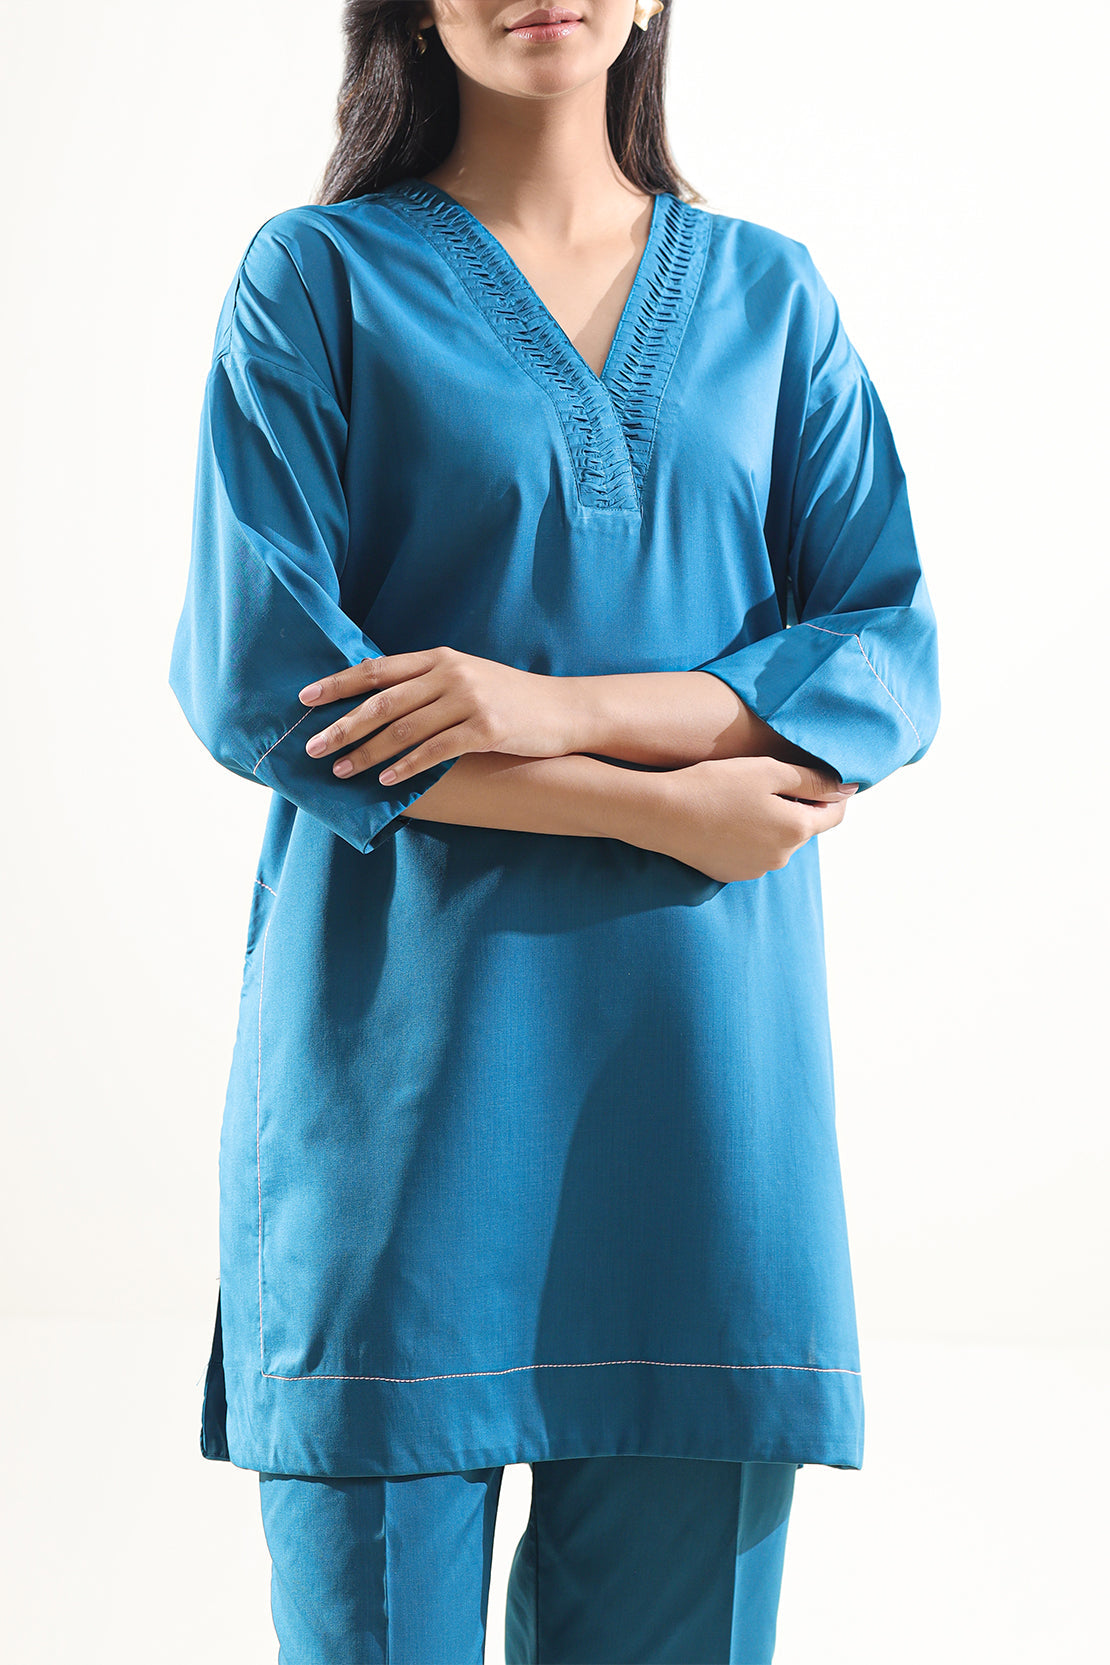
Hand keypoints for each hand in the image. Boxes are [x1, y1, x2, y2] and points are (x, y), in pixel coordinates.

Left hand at [297, 647, 585, 785]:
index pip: (377, 669)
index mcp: (440, 658)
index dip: (338, 684)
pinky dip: (407, 767)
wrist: (564, 710)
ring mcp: (469, 700)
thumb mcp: (467, 677)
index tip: (305, 699)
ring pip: (404, 730)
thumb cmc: (509, 698)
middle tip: (313, 748)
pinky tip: (387, 781)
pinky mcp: (486, 729)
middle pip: (383, 702)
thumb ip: (426, 683)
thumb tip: (375, 700)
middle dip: (342, 726)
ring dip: (368, 753)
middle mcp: (450, 674)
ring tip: (343, 771)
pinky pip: (436, 751)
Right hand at [653, 756, 858, 882]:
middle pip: (802, 828)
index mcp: (796, 829)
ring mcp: (755, 869)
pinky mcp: (731, 873)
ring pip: (776, 841)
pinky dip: (747, 836)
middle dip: (794, 806)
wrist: (662, 813)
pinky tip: (724, 818)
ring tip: (740, 798)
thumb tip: (847, 789)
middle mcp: (782, 857)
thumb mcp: (769, 771)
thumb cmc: (715, 785)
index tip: (814, 776)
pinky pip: (751, 852)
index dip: (830, 793)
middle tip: (765, 781)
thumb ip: (814, 779)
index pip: (834, 814)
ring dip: (770, 822)